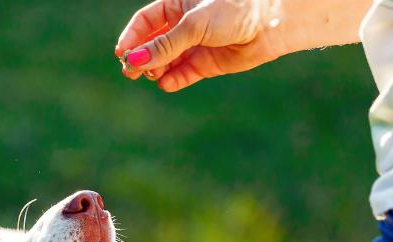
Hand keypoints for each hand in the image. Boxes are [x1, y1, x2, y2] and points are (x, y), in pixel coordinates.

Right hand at [115, 0, 283, 92]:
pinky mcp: (207, 64)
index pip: (146, 21)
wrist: (271, 23)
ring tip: (150, 76)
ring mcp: (196, 45)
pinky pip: (184, 74)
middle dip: (141, 57)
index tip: (122, 53)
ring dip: (156, 69)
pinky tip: (165, 83)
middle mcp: (185, 25)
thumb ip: (165, 45)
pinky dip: (173, 80)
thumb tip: (135, 61)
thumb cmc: (234, 10)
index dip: (132, 37)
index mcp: (178, 3)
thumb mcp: (194, 25)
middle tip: (130, 72)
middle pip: (153, 43)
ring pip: (167, 61)